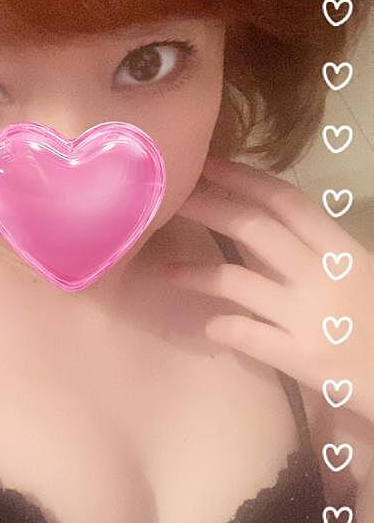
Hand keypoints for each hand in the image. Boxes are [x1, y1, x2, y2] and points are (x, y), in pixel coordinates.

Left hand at [166, 156, 373, 425]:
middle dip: (209, 208)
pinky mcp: (302, 357)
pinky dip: (221, 326)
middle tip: (173, 202)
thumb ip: (316, 253)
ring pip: (238, 281)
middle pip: (254, 229)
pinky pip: (246, 334)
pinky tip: (209, 325)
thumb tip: (265, 228)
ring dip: (197, 273)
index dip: (243, 179)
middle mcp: (322, 276)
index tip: (209, 165)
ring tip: (168, 271)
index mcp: (340, 250)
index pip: (286, 201)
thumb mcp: (358, 275)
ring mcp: (309, 317)